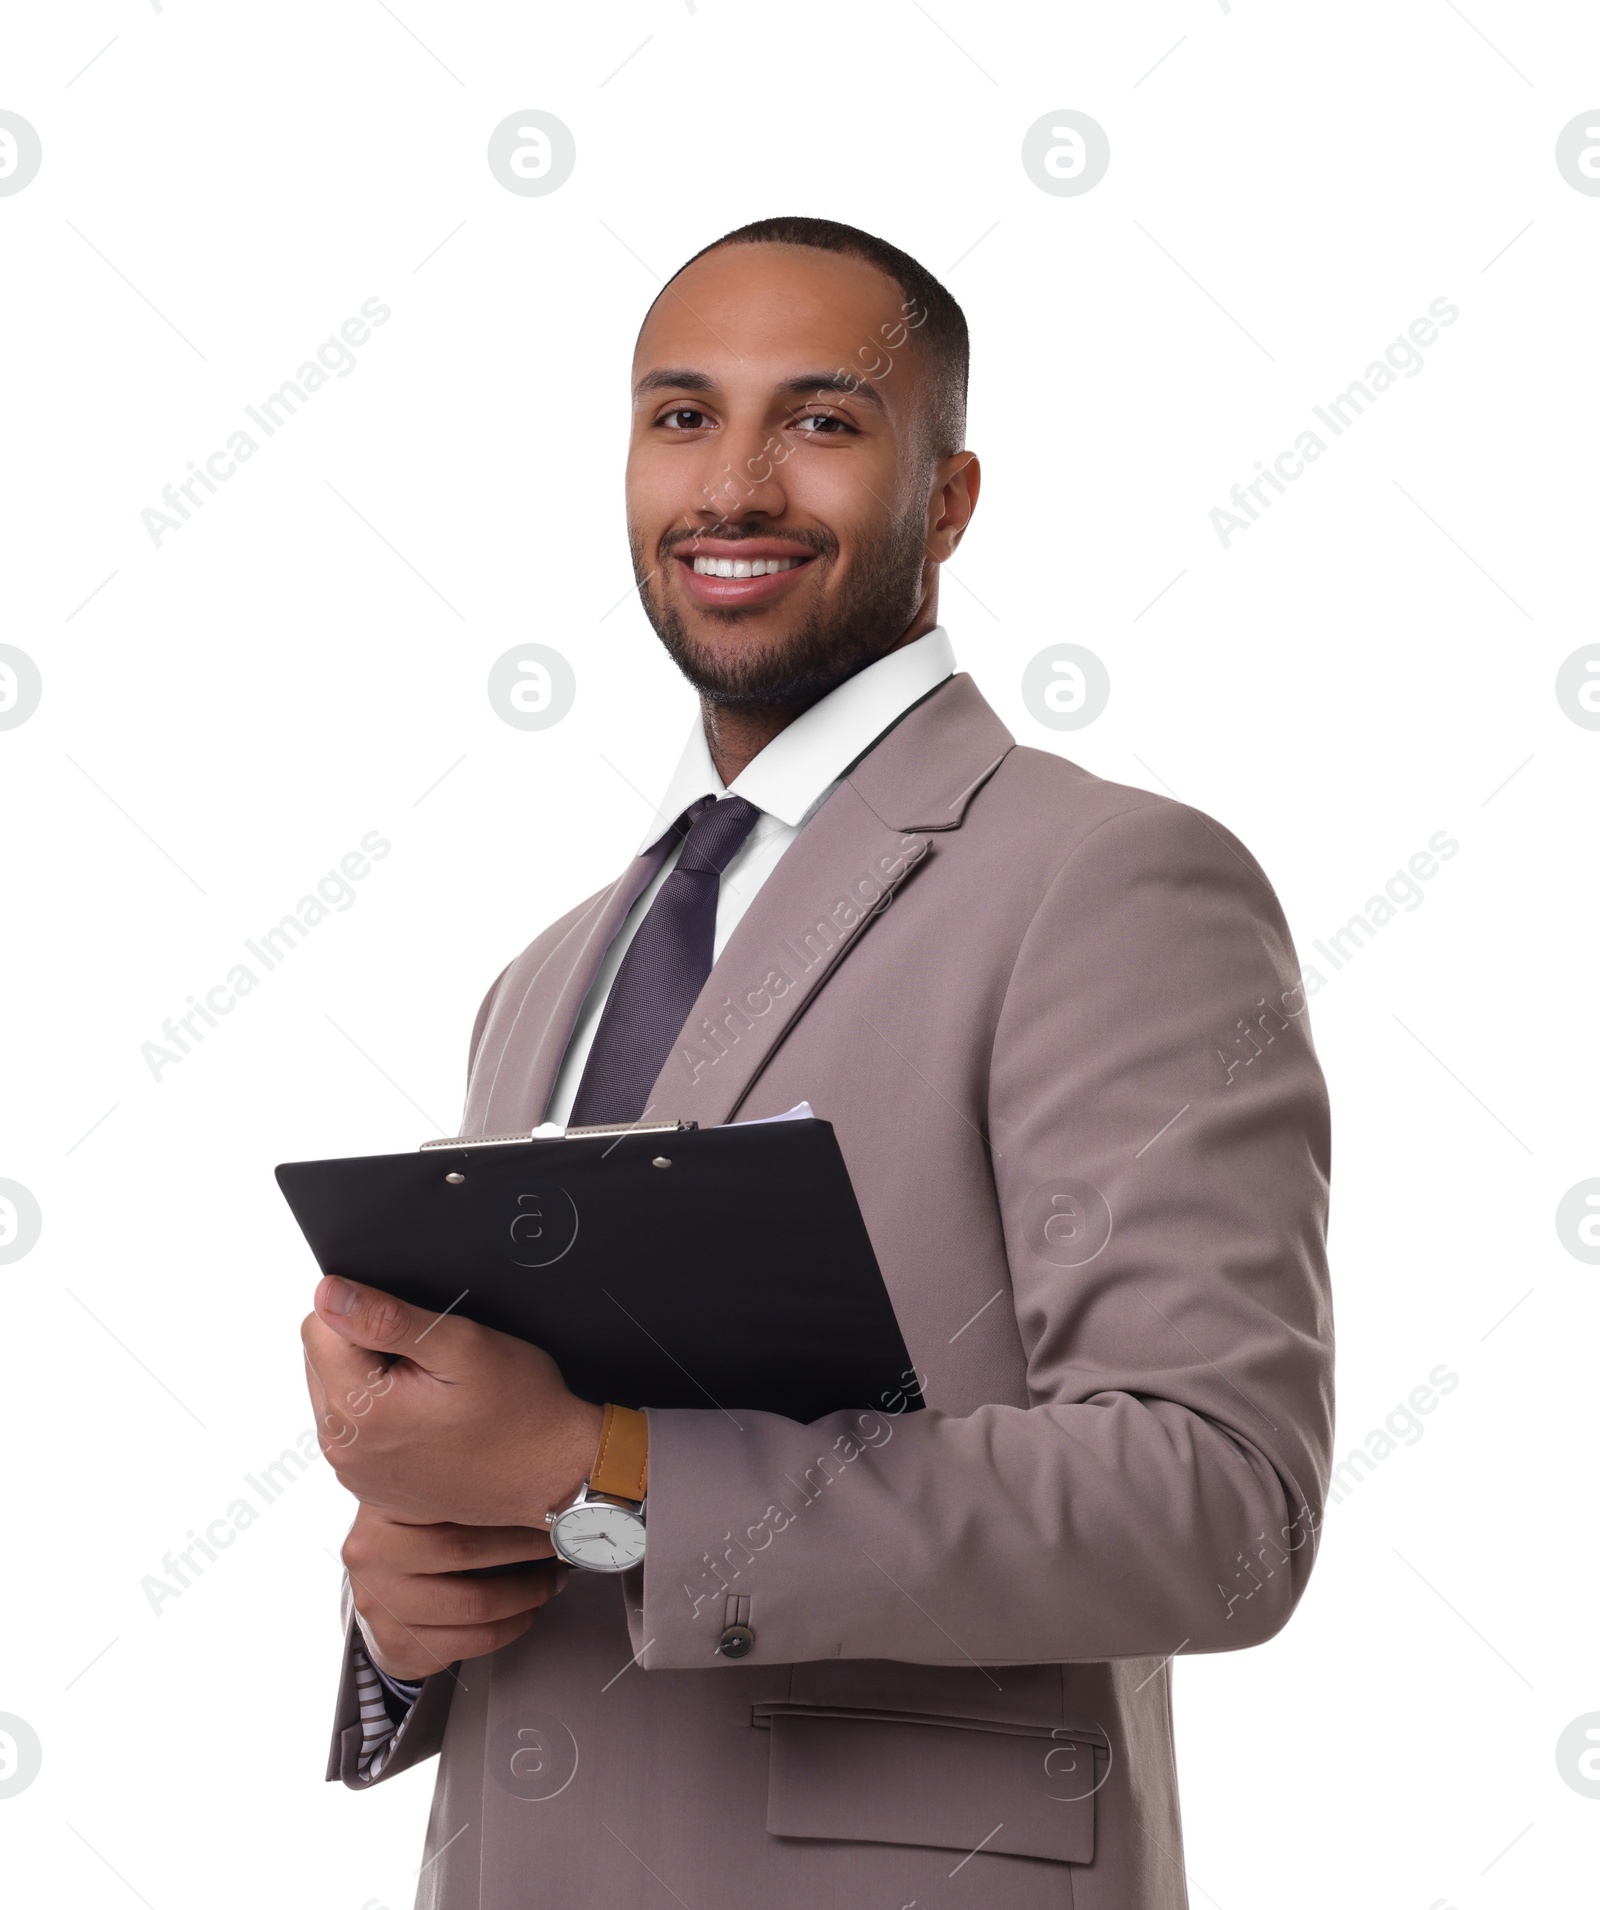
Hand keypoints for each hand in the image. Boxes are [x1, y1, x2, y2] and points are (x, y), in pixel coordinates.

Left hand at [301, 1275, 603, 1526]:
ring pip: (336, 1390)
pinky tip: (427, 1417)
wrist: (553, 1473)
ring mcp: (355, 1472)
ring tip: (431, 1390)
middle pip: (322, 1358)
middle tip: (431, 1361)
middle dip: (366, 1346)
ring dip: (372, 1378)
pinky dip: (381, 1412)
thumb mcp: (463, 1346)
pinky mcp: (369, 1484)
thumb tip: (328, 1292)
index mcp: (358, 1409)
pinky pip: (354, 1428)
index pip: (319, 1324)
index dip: (368, 1311)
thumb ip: (386, 1317)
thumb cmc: (521, 1412)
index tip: (417, 1331)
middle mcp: (344, 1447)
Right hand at [342, 1502, 564, 1680]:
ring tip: (552, 1578)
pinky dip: (513, 1625)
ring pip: (475, 1602)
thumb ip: (464, 1483)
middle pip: (465, 1547)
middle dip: (527, 1546)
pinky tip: (529, 1609)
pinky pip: (474, 1639)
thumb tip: (541, 1478)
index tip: (548, 1499)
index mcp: (381, 1504)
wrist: (377, 1596)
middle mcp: (371, 1553)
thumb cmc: (417, 1538)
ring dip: (528, 1592)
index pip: (451, 1495)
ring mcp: (381, 1603)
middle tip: (562, 1540)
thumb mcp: (426, 1497)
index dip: (507, 1500)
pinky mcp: (398, 1644)